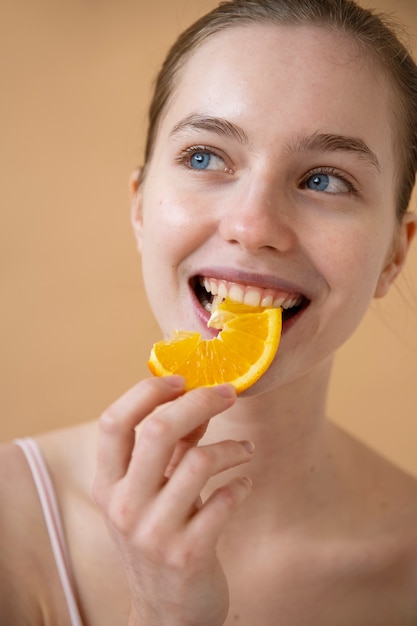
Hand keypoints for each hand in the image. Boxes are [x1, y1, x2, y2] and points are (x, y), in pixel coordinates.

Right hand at [93, 376, 253, 625]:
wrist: (166, 612)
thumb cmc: (158, 537)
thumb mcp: (150, 492)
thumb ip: (168, 449)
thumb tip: (197, 400)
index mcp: (107, 484)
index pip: (113, 421)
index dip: (147, 392)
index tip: (181, 379)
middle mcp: (124, 506)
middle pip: (158, 430)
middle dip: (200, 402)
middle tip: (228, 393)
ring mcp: (154, 533)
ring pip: (199, 462)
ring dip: (233, 447)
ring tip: (246, 450)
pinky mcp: (188, 554)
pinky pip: (224, 501)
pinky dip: (241, 485)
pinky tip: (244, 485)